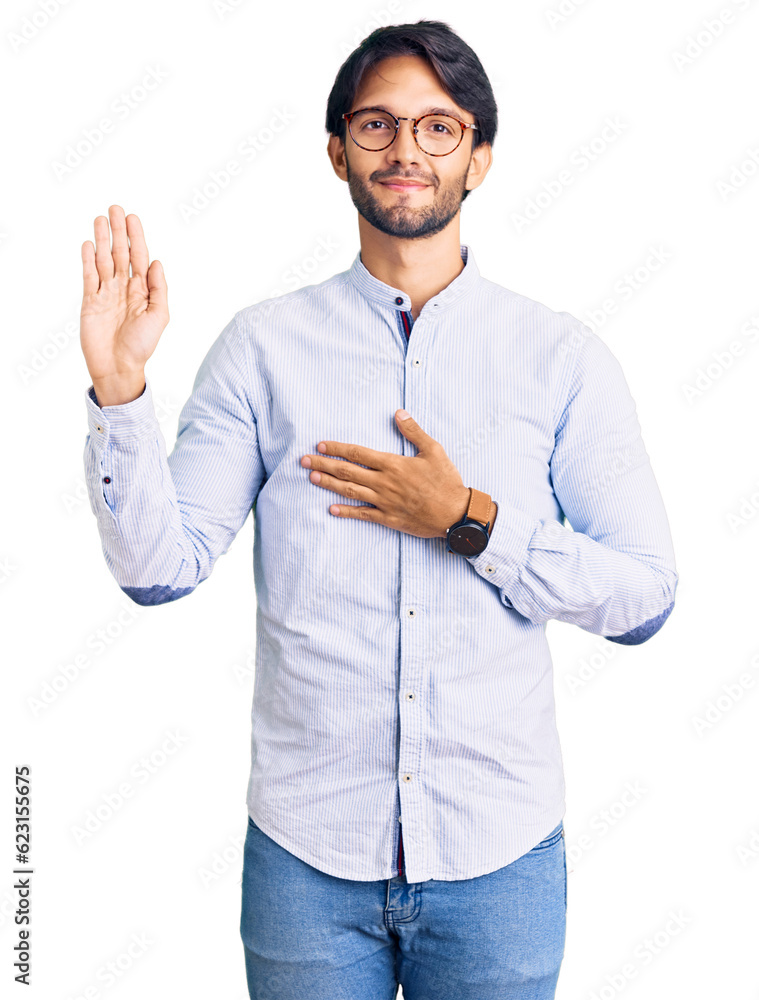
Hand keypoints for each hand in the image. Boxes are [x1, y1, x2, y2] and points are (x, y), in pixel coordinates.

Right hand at [80, 205, 168, 404]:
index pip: (139, 258)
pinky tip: (88, 244)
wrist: (118, 367)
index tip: (133, 218)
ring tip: (100, 219)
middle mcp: (124, 289)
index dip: (136, 237)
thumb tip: (156, 262)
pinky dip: (87, 259)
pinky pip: (88, 276)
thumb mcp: (159, 317)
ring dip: (101, 239)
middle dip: (118, 232)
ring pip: (103, 260)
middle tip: (115, 209)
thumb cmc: (142, 346)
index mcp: (143, 291)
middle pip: (120, 253)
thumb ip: (158, 289)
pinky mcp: (90, 301)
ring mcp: (106, 294)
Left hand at [300, 409, 471, 538]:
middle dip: (323, 464)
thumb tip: (399, 413)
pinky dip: (346, 511)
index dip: (337, 448)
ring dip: (328, 484)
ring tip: (311, 477)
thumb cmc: (446, 481)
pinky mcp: (388, 518)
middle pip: (347, 471)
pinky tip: (331, 509)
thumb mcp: (434, 450)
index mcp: (393, 464)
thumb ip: (414, 431)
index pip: (358, 453)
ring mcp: (384, 502)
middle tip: (303, 460)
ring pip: (350, 491)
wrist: (455, 514)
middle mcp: (384, 482)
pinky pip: (363, 514)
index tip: (321, 444)